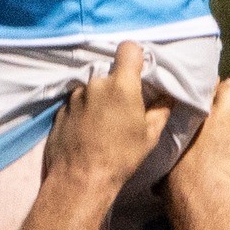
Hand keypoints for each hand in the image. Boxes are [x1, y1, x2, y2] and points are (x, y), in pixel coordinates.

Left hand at [45, 41, 171, 194]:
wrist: (79, 181)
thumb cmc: (120, 158)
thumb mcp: (149, 136)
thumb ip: (161, 109)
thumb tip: (169, 95)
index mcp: (121, 85)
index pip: (128, 48)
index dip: (134, 56)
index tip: (137, 71)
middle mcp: (96, 83)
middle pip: (109, 73)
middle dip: (116, 86)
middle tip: (122, 109)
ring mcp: (75, 96)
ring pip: (92, 88)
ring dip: (98, 99)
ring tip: (102, 125)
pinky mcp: (60, 109)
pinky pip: (76, 102)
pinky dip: (83, 111)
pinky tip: (86, 132)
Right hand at [166, 77, 229, 209]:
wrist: (202, 191)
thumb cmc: (180, 187)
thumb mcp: (166, 167)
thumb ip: (169, 158)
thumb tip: (160, 174)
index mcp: (179, 122)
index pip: (188, 98)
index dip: (197, 97)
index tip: (201, 101)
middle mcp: (198, 113)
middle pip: (210, 89)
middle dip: (217, 90)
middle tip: (223, 98)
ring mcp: (220, 114)